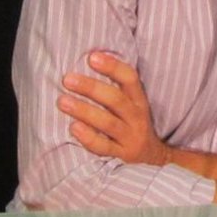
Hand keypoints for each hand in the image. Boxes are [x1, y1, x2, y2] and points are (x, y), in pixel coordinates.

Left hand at [58, 51, 167, 165]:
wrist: (153, 160)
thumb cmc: (133, 126)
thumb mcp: (133, 106)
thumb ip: (116, 89)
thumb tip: (90, 63)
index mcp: (139, 101)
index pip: (129, 79)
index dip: (112, 66)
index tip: (92, 57)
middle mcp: (136, 118)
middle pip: (115, 100)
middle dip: (91, 88)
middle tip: (68, 79)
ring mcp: (130, 138)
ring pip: (107, 122)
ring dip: (84, 111)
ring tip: (62, 101)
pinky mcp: (121, 157)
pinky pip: (103, 147)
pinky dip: (88, 138)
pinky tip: (73, 128)